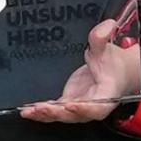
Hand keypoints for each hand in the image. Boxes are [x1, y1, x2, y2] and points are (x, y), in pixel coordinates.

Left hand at [18, 13, 140, 125]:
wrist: (113, 71)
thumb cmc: (112, 63)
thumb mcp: (105, 48)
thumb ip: (102, 38)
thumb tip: (106, 25)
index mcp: (106, 95)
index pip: (97, 106)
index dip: (84, 109)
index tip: (71, 105)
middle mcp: (92, 105)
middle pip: (75, 115)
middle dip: (58, 112)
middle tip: (43, 108)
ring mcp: (79, 106)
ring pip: (62, 115)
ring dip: (45, 115)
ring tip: (30, 111)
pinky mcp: (68, 103)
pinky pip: (54, 111)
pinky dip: (41, 113)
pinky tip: (28, 111)